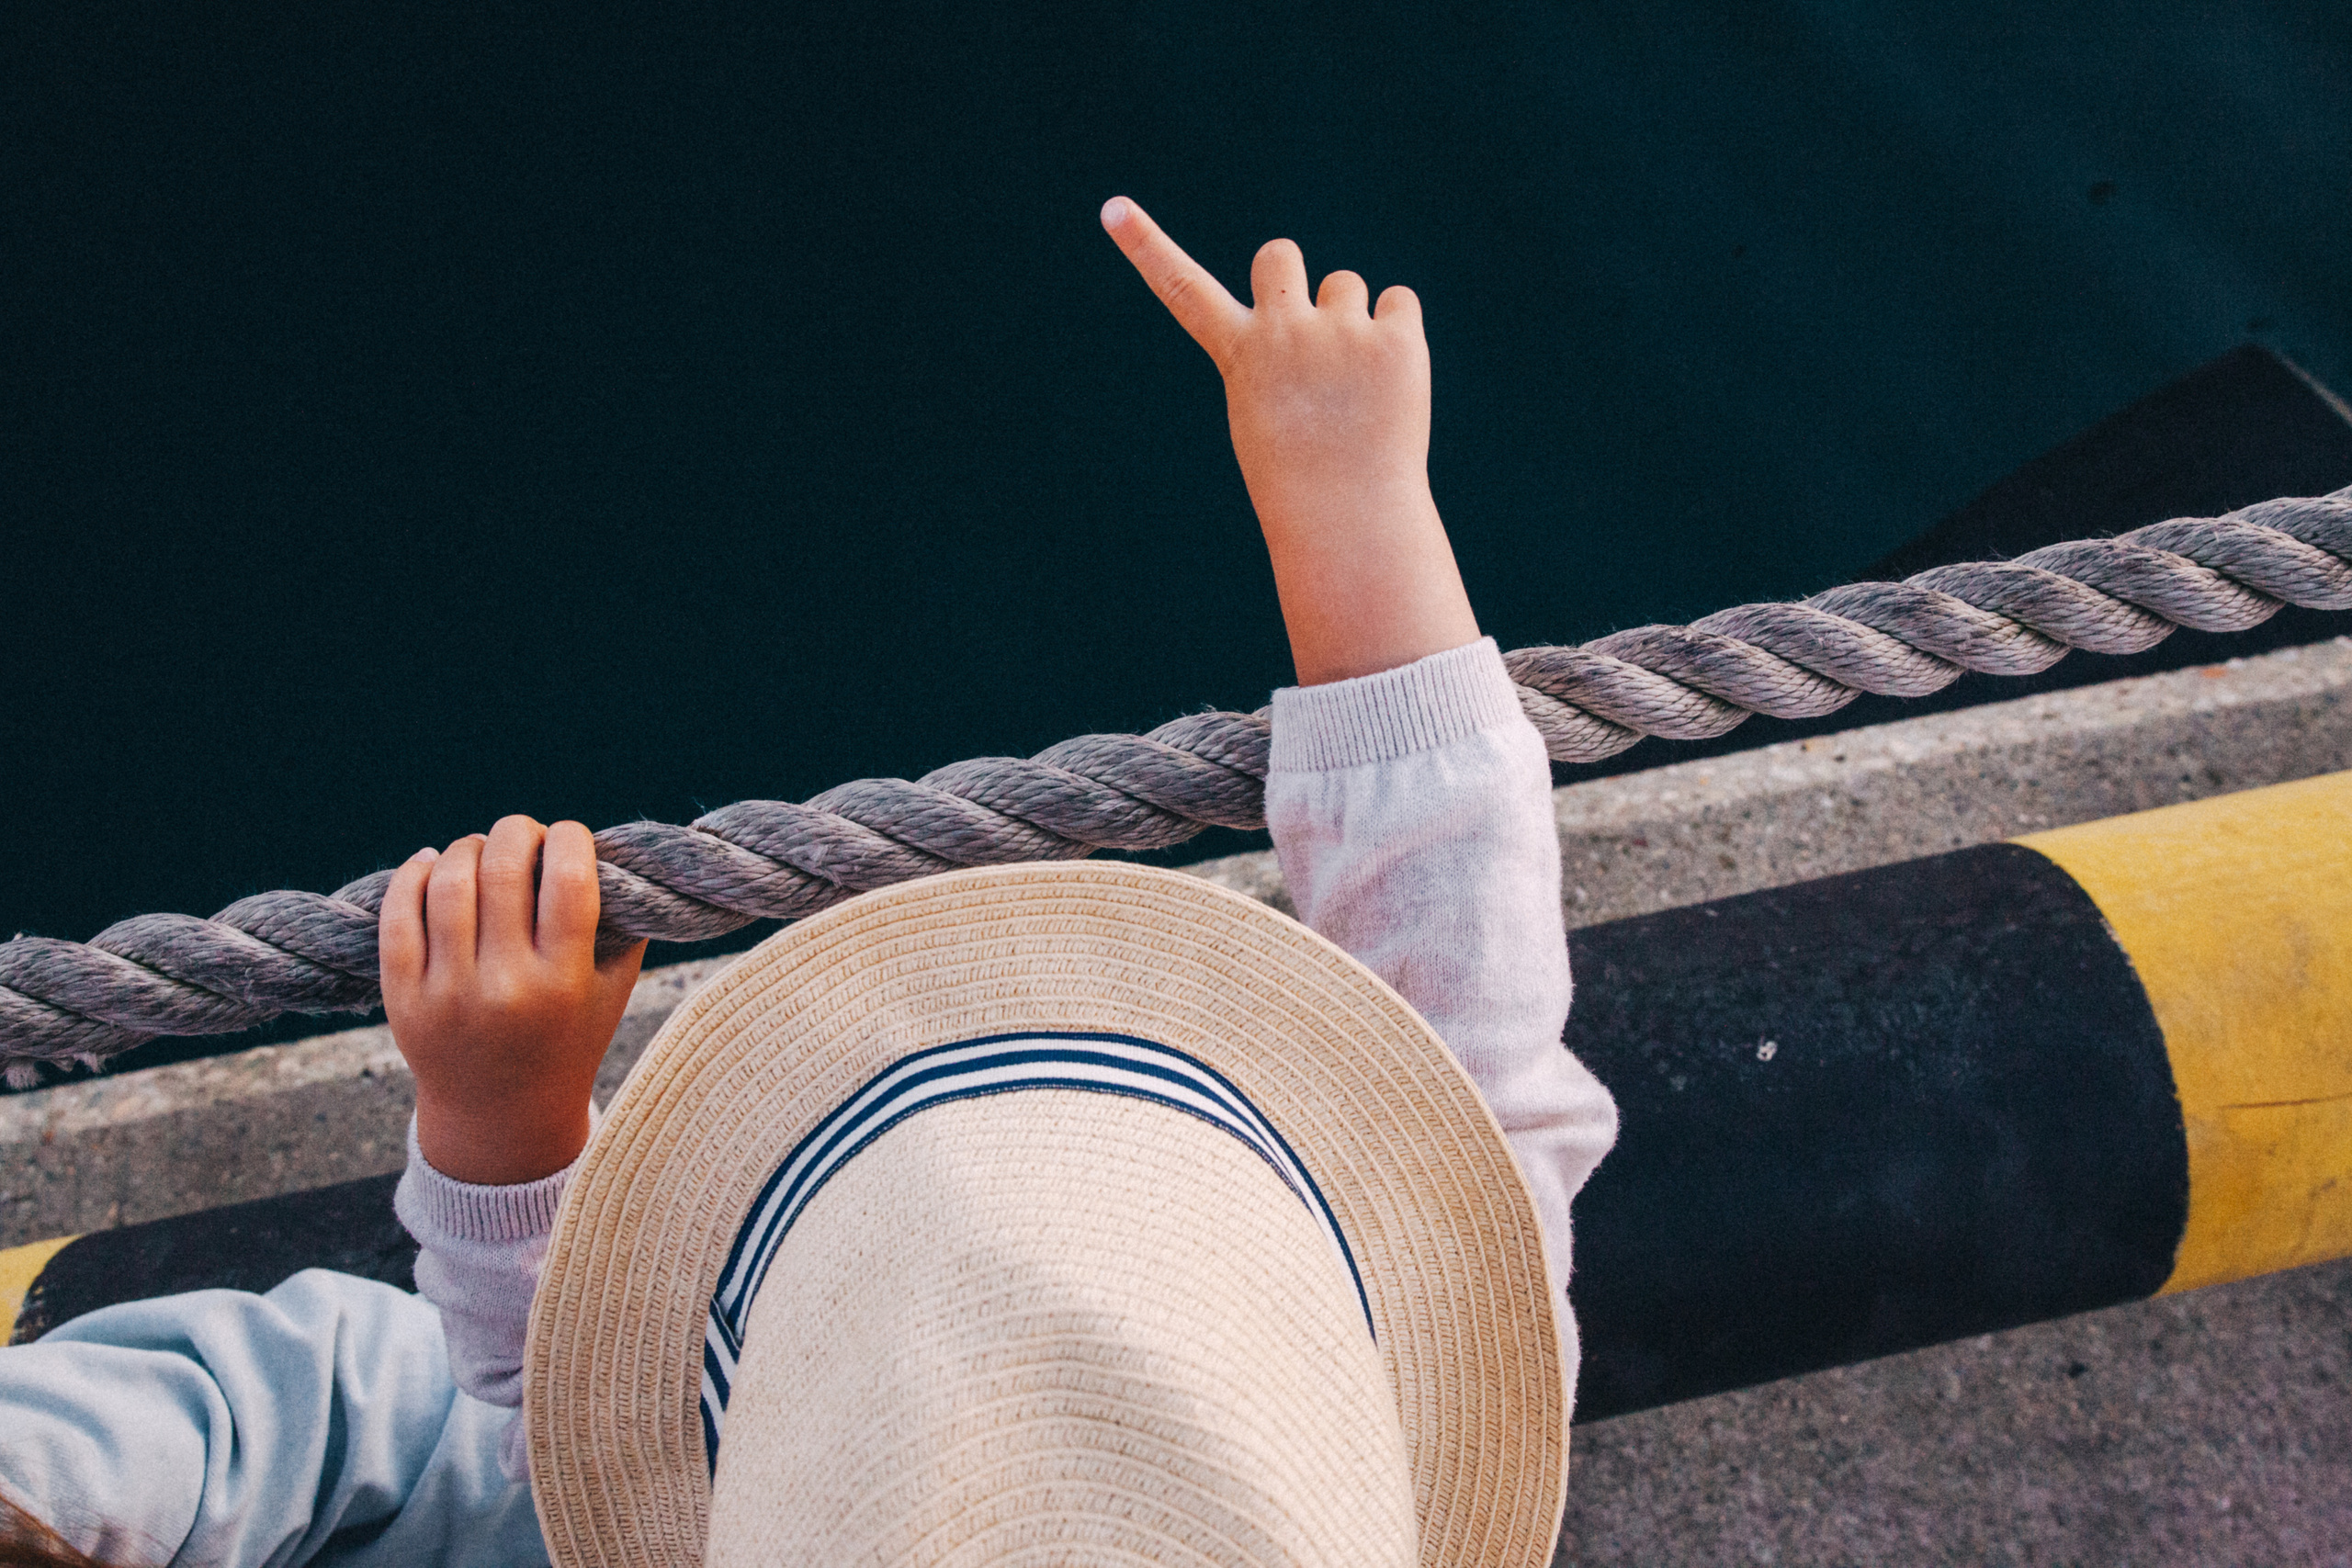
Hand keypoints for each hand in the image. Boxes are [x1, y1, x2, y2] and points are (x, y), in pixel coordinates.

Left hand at [380, 815, 647, 1184]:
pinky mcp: (404, 998)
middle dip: (517, 831)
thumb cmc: (568, 1037)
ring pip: (448, 882)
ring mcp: (448, 993)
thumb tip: (610, 849)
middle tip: (524, 834)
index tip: (570, 836)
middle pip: (503, 869)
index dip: (570, 837)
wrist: (501, 1114)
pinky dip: (412, 874)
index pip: (569, 879)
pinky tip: (431, 864)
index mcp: (564, 983)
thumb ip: (626, 925)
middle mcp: (506, 987)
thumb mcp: (613, 990)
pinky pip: (398, 914)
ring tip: (480, 851)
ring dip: (468, 848)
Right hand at [1102, 195, 1479, 685]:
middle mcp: (1284, 332)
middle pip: (1278, 254)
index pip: (1183, 289)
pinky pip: (1398, 303)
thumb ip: (1282, 351)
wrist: (1351, 518)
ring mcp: (1341, 333)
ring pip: (1345, 285)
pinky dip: (1396, 334)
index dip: (1147, 246)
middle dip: (1292, 278)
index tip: (1112, 207)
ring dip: (1351, 321)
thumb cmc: (1301, 472)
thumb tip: (1323, 312)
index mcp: (1240, 354)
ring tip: (1353, 386)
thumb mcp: (1269, 411)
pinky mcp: (1396, 341)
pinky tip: (1389, 383)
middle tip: (1309, 333)